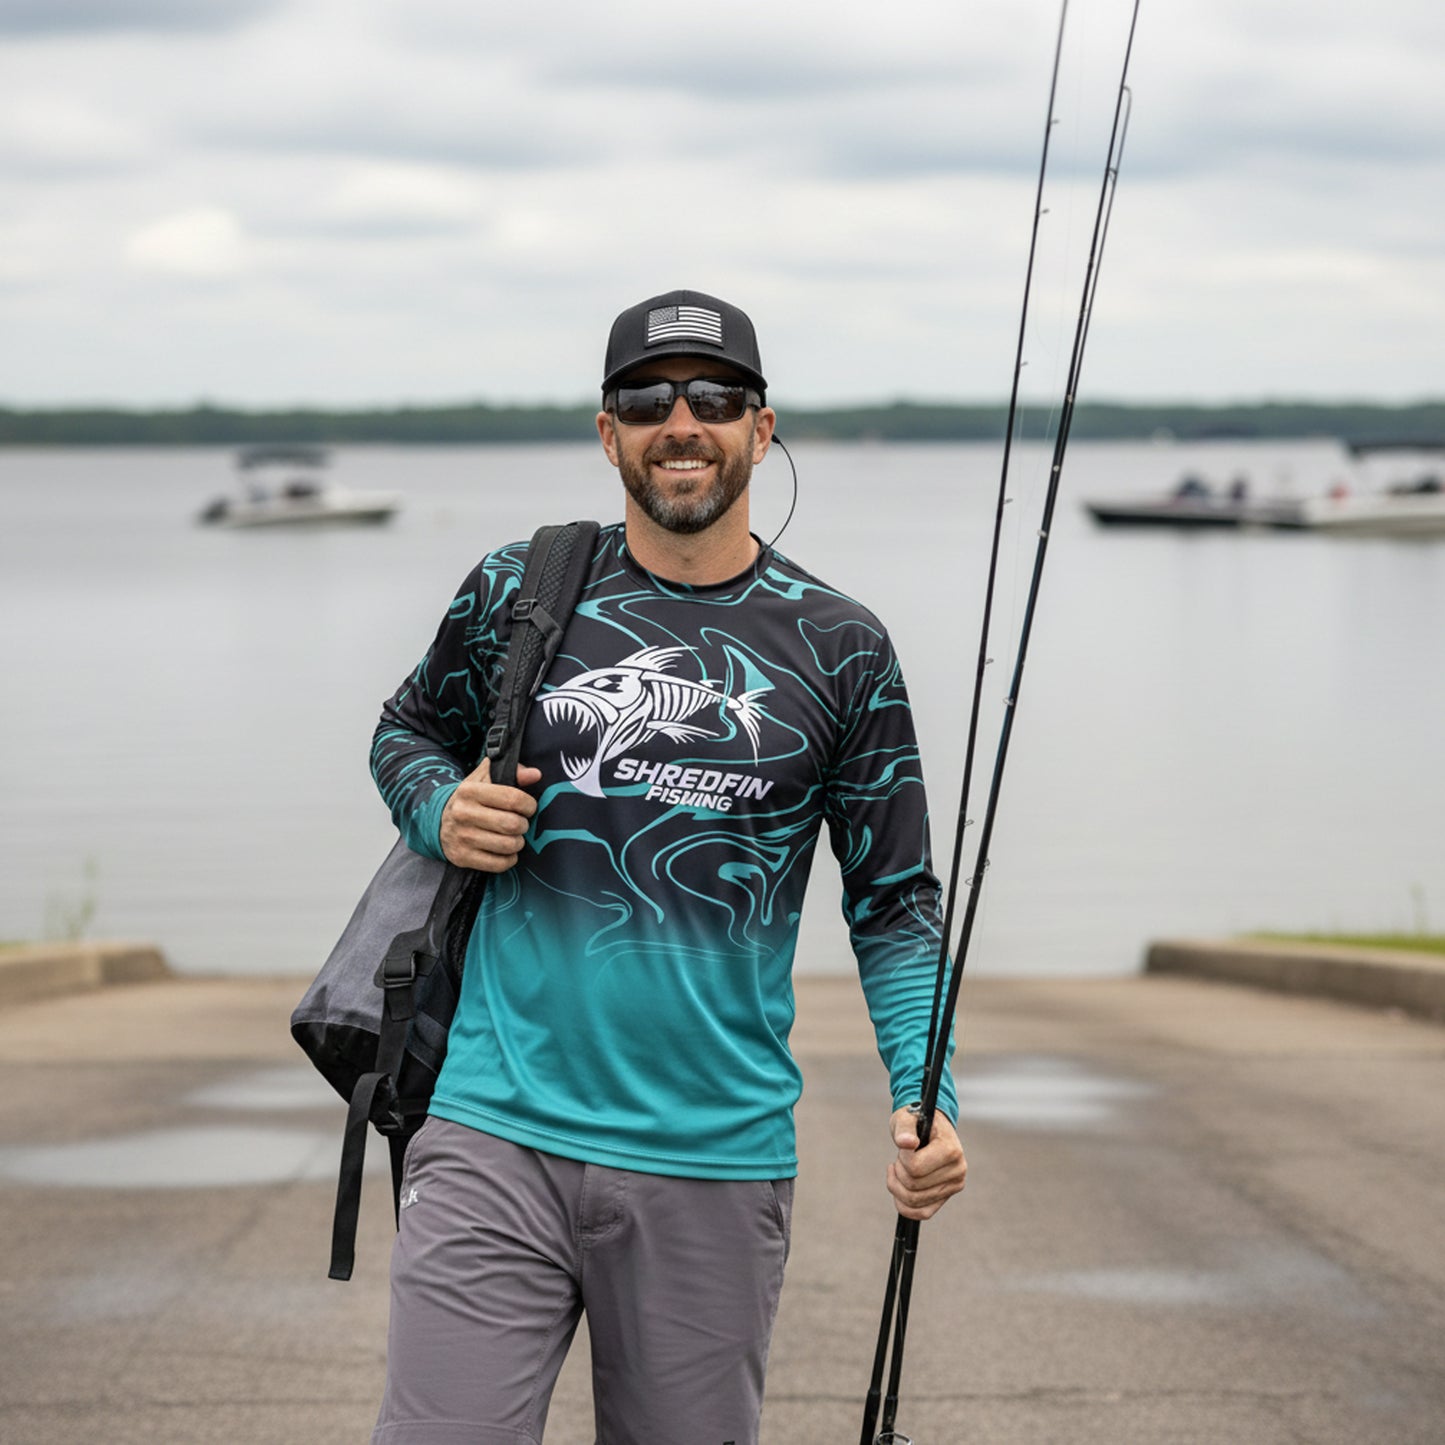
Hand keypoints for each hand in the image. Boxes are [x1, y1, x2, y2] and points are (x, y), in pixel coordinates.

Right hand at [439, 758, 541, 871]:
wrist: (438, 822)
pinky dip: (509, 859)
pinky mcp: (462, 857)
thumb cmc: (471, 799)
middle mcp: (463, 813)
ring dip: (518, 843)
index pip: (513, 798)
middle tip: (520, 824)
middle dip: (523, 825)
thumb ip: (514, 773)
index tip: (528, 808)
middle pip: (512, 824)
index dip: (528, 805)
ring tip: (514, 837)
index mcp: (470, 790)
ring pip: (507, 845)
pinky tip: (507, 851)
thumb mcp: (486, 779)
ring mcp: (462, 837)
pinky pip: (499, 864)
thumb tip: (535, 774)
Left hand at [887, 1106, 966, 1220]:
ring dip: (897, 1186)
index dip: (901, 1158)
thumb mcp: (907, 1117)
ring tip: (900, 1168)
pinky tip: (898, 1188)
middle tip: (900, 1157)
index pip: (915, 1168)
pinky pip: (923, 1213)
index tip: (904, 1145)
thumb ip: (904, 1128)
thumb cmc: (917, 1121)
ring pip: (914, 1201)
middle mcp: (958, 1171)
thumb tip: (905, 1143)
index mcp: (952, 1150)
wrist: (931, 1128)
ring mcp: (954, 1186)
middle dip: (898, 1171)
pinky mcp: (947, 1196)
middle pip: (912, 1186)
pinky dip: (904, 1206)